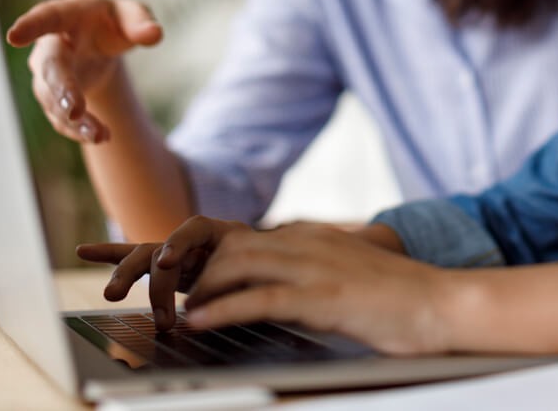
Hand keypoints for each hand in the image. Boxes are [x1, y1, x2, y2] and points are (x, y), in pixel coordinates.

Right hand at [6, 0, 162, 143]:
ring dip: (75, 121)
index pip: (47, 17)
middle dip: (61, 89)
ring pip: (54, 100)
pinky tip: (100, 137)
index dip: (31, 26)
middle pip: (51, 67)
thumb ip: (141, 22)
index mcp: (67, 15)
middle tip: (74, 110)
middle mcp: (51, 46)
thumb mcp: (132, 14)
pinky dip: (80, 130)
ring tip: (100, 136)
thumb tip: (154, 34)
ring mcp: (48, 74)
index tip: (14, 36)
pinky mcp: (54, 98)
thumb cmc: (112, 20)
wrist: (99, 42)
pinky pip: (61, 117)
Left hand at [80, 217, 447, 354]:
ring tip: (158, 314)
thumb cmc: (389, 301)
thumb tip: (244, 295)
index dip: (165, 243)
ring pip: (230, 265)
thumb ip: (291, 279)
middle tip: (115, 282)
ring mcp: (311, 266)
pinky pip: (261, 298)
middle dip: (161, 263)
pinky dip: (223, 310)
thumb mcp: (332, 282)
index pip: (218, 233)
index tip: (115, 252)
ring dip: (187, 290)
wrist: (442, 304)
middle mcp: (297, 242)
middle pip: (213, 243)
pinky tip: (197, 325)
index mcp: (297, 238)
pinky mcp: (323, 296)